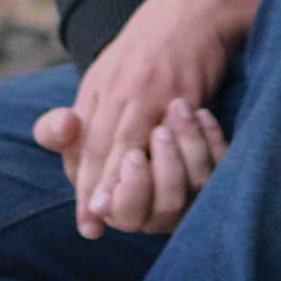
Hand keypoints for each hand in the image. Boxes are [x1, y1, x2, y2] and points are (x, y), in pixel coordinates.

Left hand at [32, 0, 280, 236]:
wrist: (198, 3)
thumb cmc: (163, 41)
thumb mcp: (119, 68)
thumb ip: (102, 108)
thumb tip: (88, 146)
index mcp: (99, 86)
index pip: (81, 141)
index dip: (82, 180)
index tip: (87, 217)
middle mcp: (114, 87)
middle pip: (96, 144)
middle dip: (93, 187)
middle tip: (94, 223)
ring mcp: (144, 87)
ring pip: (124, 141)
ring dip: (118, 180)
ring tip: (116, 213)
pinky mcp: (176, 87)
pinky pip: (162, 128)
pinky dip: (156, 157)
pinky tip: (156, 180)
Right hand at [68, 97, 229, 237]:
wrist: (161, 70)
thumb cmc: (111, 108)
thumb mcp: (78, 115)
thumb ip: (57, 129)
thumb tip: (65, 124)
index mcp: (117, 201)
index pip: (121, 210)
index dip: (128, 189)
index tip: (132, 156)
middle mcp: (155, 206)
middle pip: (164, 207)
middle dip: (165, 170)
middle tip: (157, 133)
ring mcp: (189, 192)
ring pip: (197, 186)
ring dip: (189, 147)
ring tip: (179, 108)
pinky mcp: (217, 171)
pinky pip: (222, 166)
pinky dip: (214, 139)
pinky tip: (204, 113)